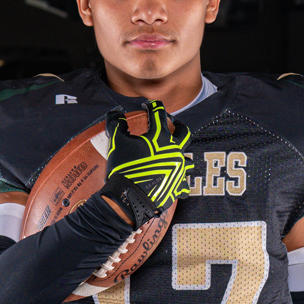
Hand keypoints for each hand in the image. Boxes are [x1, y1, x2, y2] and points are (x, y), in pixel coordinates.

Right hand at [104, 100, 192, 214]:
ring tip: (177, 156)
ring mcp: (179, 170)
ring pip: (189, 160)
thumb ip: (117, 124)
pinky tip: (177, 182)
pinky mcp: (178, 187)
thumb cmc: (124, 168)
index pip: (159, 114)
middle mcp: (175, 151)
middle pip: (184, 133)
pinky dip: (180, 183)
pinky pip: (184, 185)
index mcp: (161, 137)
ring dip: (183, 156)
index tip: (147, 105)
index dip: (152, 106)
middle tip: (174, 124)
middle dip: (179, 126)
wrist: (129, 198)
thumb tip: (115, 113)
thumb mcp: (116, 142)